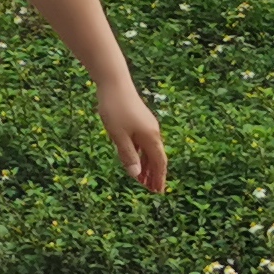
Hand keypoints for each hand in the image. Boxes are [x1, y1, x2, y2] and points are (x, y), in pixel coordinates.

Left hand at [97, 78, 168, 194]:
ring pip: (149, 150)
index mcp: (150, 137)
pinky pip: (143, 142)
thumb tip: (136, 175)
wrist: (114, 82)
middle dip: (153, 175)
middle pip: (156, 158)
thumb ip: (128, 155)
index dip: (159, 178)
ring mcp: (147, 125)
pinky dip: (140, 153)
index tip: (159, 192)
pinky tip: (135, 159)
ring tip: (141, 179)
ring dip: (146, 165)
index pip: (159, 163)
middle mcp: (153, 132)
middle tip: (151, 190)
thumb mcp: (118, 136)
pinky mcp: (140, 120)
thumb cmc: (115, 108)